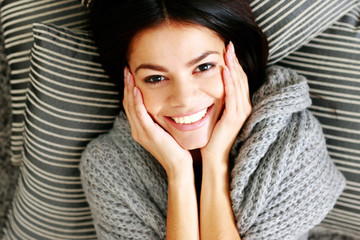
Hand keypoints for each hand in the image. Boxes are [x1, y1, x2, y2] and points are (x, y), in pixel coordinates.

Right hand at [123, 69, 192, 176]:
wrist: (179, 166)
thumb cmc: (176, 148)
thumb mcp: (166, 130)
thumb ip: (161, 118)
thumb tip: (165, 104)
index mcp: (140, 129)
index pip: (131, 105)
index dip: (129, 90)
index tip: (131, 75)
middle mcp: (137, 130)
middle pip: (128, 103)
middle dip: (127, 85)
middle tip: (126, 69)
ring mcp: (141, 132)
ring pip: (131, 106)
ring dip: (129, 89)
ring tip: (129, 74)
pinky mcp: (148, 134)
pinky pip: (140, 115)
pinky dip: (137, 102)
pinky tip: (137, 90)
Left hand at [201, 42, 251, 162]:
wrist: (214, 157)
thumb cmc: (213, 137)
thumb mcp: (217, 114)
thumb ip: (219, 101)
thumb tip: (211, 88)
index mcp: (241, 106)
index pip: (239, 80)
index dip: (234, 64)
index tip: (227, 50)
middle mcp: (244, 107)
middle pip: (241, 78)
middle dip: (235, 61)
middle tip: (229, 44)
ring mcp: (241, 112)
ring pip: (238, 84)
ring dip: (233, 67)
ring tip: (228, 52)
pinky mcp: (234, 118)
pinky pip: (232, 96)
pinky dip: (229, 82)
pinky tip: (225, 70)